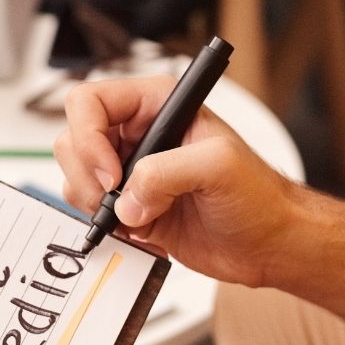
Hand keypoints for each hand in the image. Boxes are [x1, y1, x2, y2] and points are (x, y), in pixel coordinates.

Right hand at [54, 75, 300, 287]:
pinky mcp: (130, 205)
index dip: (90, 137)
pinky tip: (142, 233)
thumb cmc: (258, 194)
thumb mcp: (219, 166)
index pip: (91, 102)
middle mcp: (139, 131)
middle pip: (74, 136)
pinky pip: (91, 208)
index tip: (112, 174)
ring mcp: (131, 169)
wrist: (269, 242)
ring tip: (136, 218)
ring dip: (95, 201)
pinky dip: (104, 225)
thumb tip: (126, 198)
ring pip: (77, 175)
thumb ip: (167, 172)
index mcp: (156, 103)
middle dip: (87, 174)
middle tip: (116, 201)